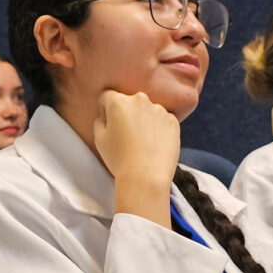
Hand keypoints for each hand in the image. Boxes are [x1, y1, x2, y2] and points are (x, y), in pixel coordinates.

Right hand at [94, 90, 179, 227]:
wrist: (146, 176)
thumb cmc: (119, 158)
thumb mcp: (99, 139)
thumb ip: (99, 122)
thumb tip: (106, 117)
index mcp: (118, 102)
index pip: (107, 96)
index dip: (104, 109)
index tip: (109, 124)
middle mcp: (140, 100)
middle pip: (129, 101)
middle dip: (126, 113)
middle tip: (126, 134)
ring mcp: (159, 109)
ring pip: (147, 110)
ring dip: (144, 120)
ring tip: (142, 142)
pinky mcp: (173, 121)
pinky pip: (162, 120)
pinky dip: (158, 128)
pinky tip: (154, 145)